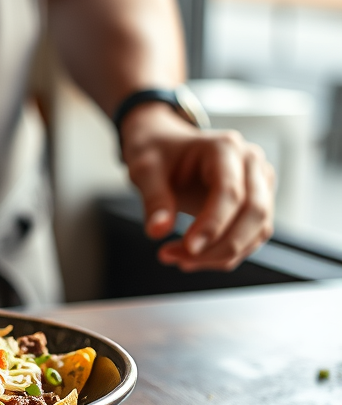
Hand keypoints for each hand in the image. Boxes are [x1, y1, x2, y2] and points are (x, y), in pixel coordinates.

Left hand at [120, 102, 275, 270]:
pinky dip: (225, 253)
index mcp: (225, 147)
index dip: (212, 225)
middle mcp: (251, 162)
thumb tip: (157, 232)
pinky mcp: (258, 201)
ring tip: (179, 259)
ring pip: (258, 230)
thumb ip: (153, 199)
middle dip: (220, 246)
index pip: (230, 192)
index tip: (188, 249)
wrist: (165, 144)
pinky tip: (193, 257)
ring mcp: (260, 182)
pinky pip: (252, 236)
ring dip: (222, 255)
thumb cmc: (156, 152)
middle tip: (180, 260)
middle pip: (254, 213)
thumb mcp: (144, 169)